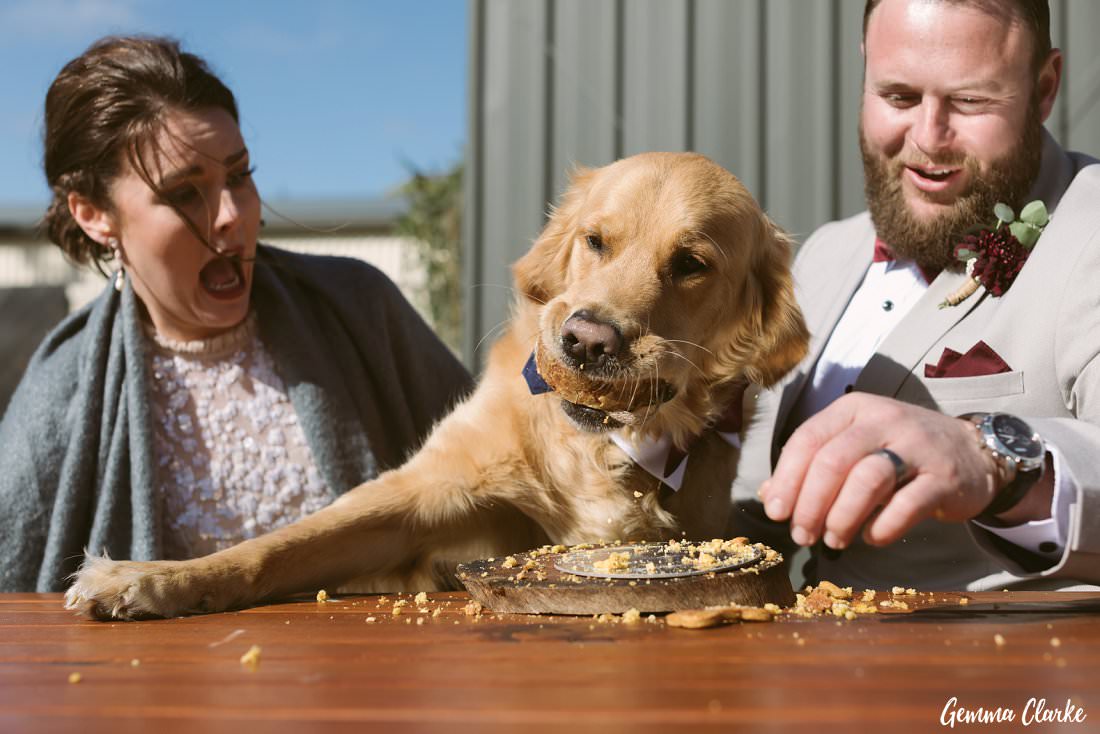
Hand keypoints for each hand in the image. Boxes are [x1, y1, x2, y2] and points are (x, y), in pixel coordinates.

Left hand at [758, 393, 1006, 549]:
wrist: (974, 453)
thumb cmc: (900, 452)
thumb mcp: (855, 446)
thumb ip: (813, 466)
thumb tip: (769, 497)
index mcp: (853, 409)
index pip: (808, 439)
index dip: (786, 478)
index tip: (775, 512)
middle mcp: (884, 419)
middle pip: (833, 461)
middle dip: (810, 503)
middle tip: (802, 535)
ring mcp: (917, 445)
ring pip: (867, 479)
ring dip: (843, 516)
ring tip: (833, 539)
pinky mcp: (944, 476)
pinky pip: (908, 504)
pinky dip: (883, 527)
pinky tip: (873, 537)